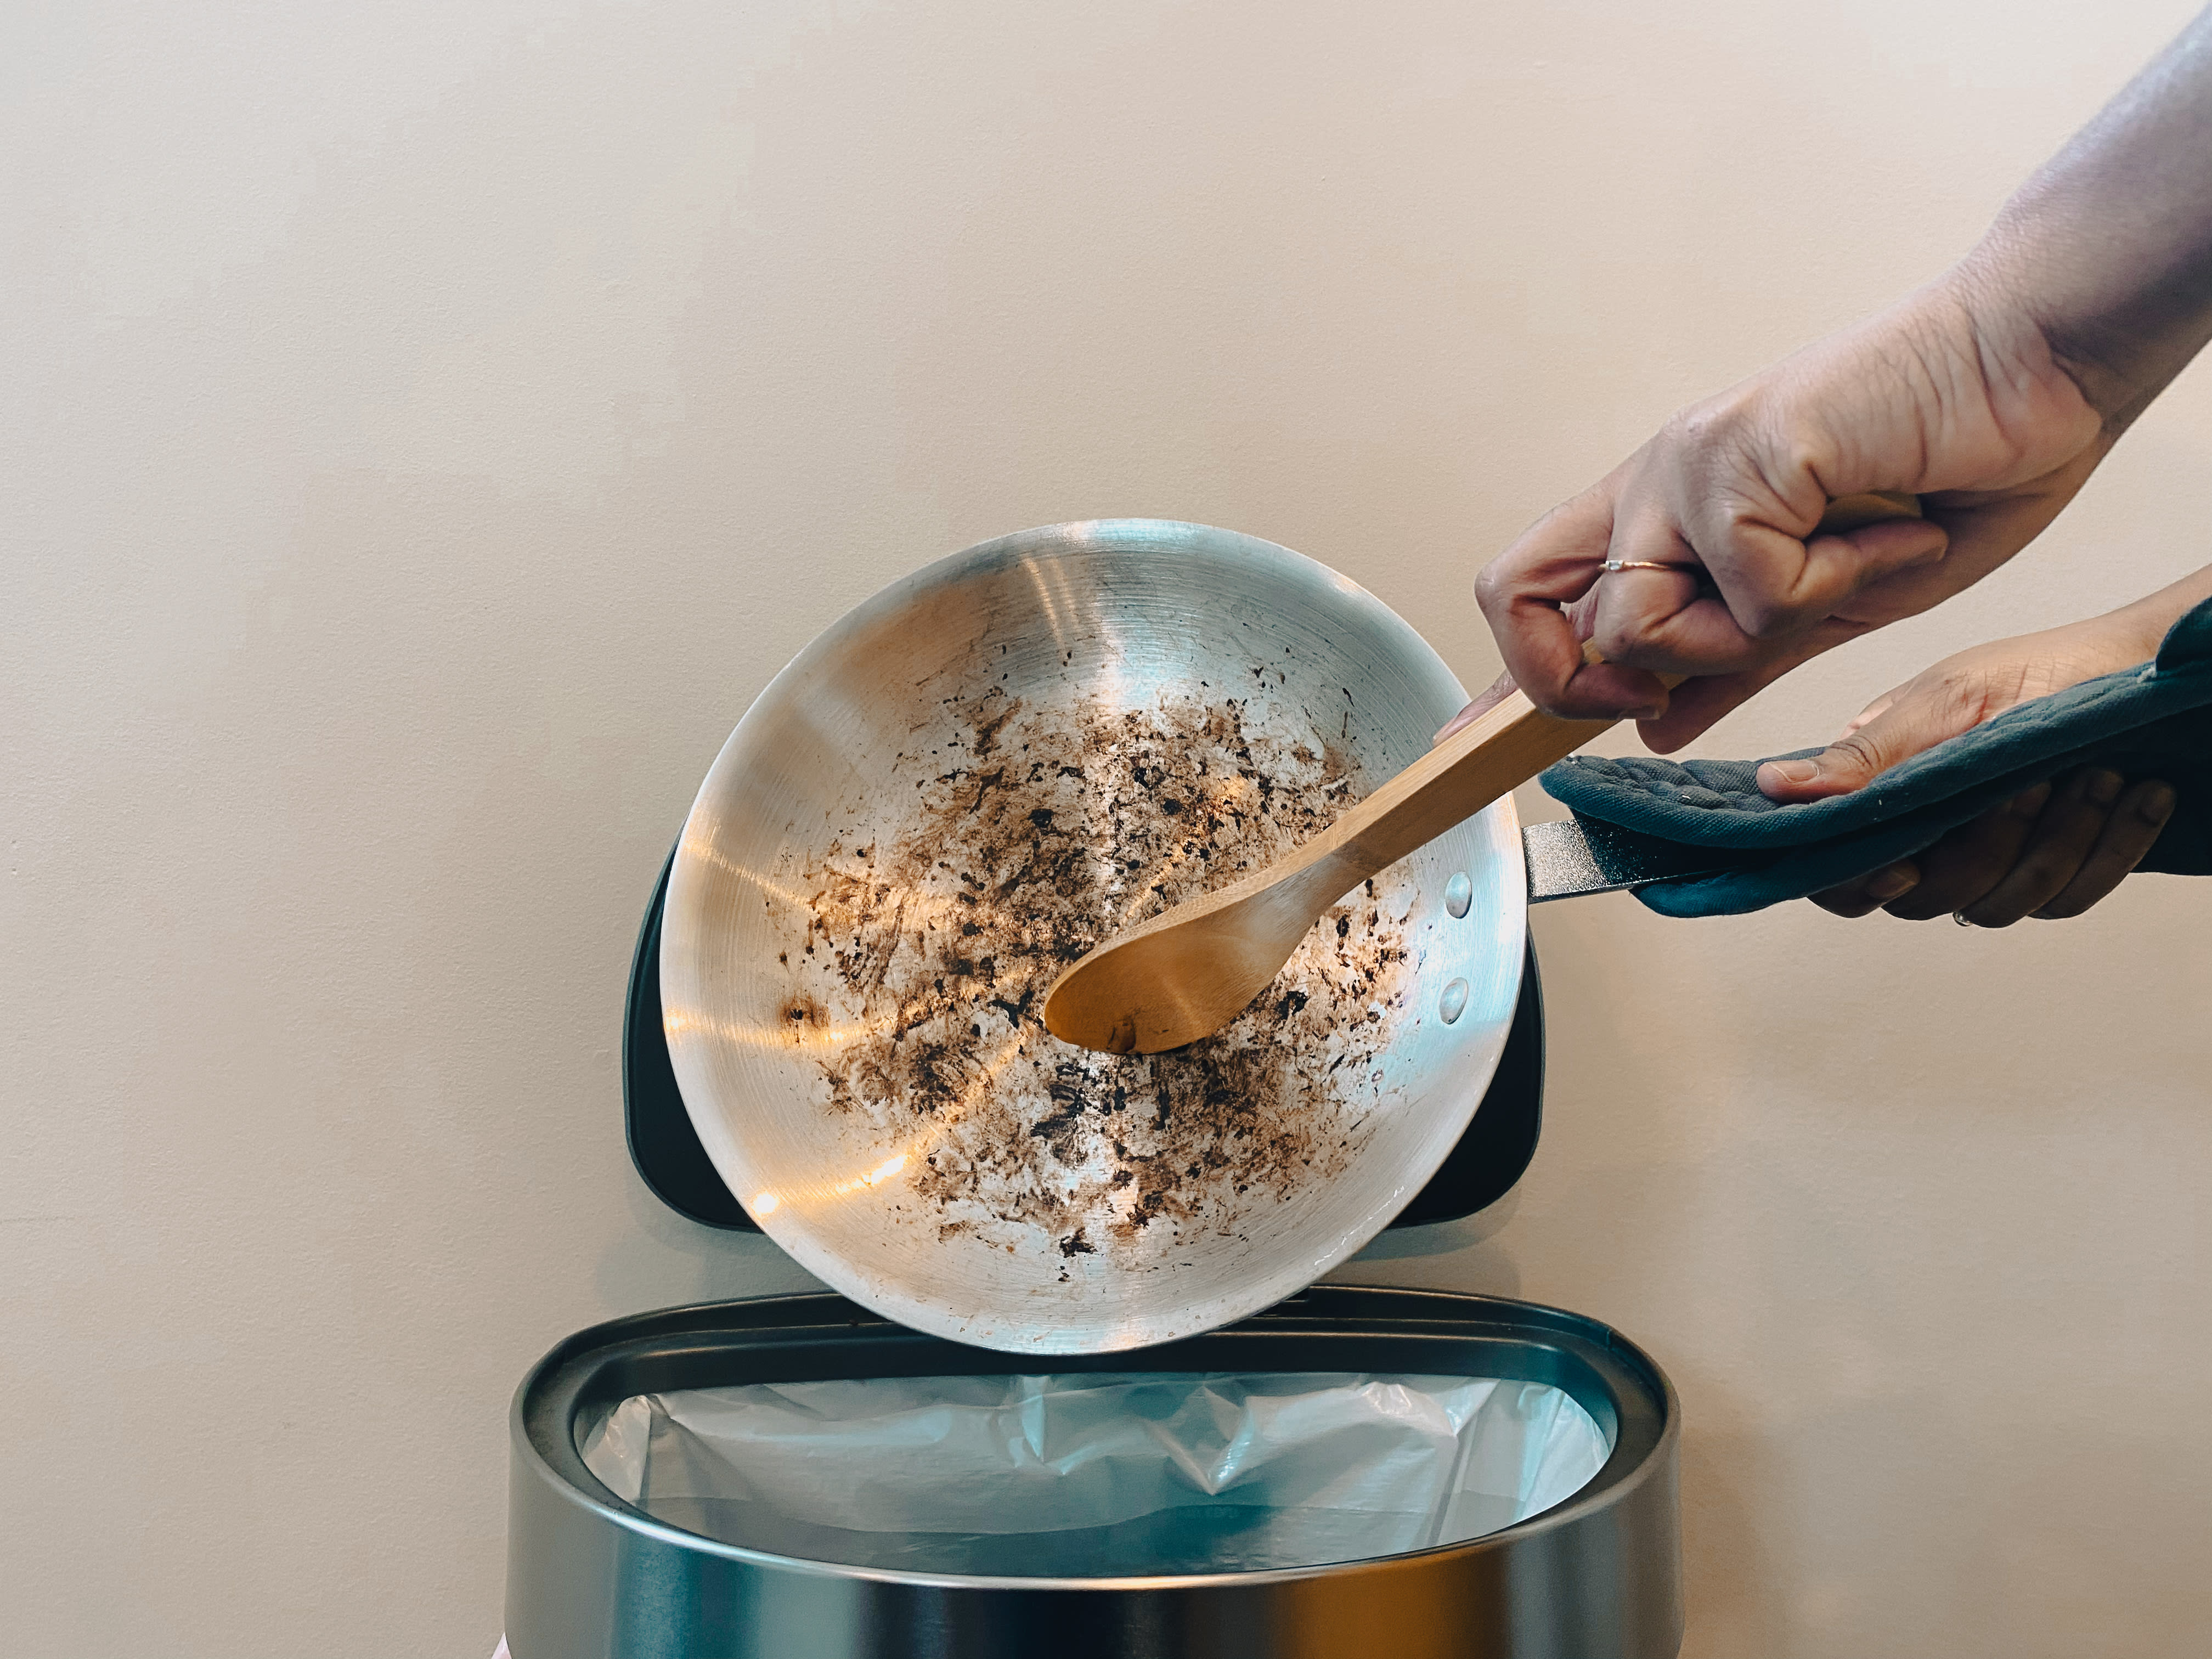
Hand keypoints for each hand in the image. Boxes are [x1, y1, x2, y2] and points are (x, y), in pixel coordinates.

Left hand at [1469, 274, 2106, 750]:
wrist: (2036, 361)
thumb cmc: (1943, 470)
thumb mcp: (1828, 604)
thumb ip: (1736, 661)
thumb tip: (1655, 722)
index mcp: (1661, 515)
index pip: (1533, 598)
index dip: (1499, 681)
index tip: (1467, 749)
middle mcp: (1653, 485)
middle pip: (1530, 612)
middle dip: (1601, 679)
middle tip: (1711, 667)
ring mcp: (1686, 464)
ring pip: (1639, 624)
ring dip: (1753, 635)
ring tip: (1852, 566)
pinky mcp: (1740, 452)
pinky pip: (1753, 590)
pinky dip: (1839, 584)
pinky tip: (1894, 530)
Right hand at [1756, 613, 2178, 923]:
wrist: (2141, 668)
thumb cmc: (2037, 671)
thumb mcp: (1947, 699)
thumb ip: (1865, 757)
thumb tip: (1772, 785)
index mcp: (1882, 793)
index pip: (1837, 873)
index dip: (1857, 884)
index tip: (1901, 864)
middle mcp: (1927, 839)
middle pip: (1921, 902)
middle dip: (1986, 848)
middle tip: (2031, 782)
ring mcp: (1991, 863)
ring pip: (1998, 907)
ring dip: (2058, 842)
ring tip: (2098, 775)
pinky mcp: (2054, 875)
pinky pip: (2067, 901)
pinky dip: (2109, 850)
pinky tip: (2137, 796)